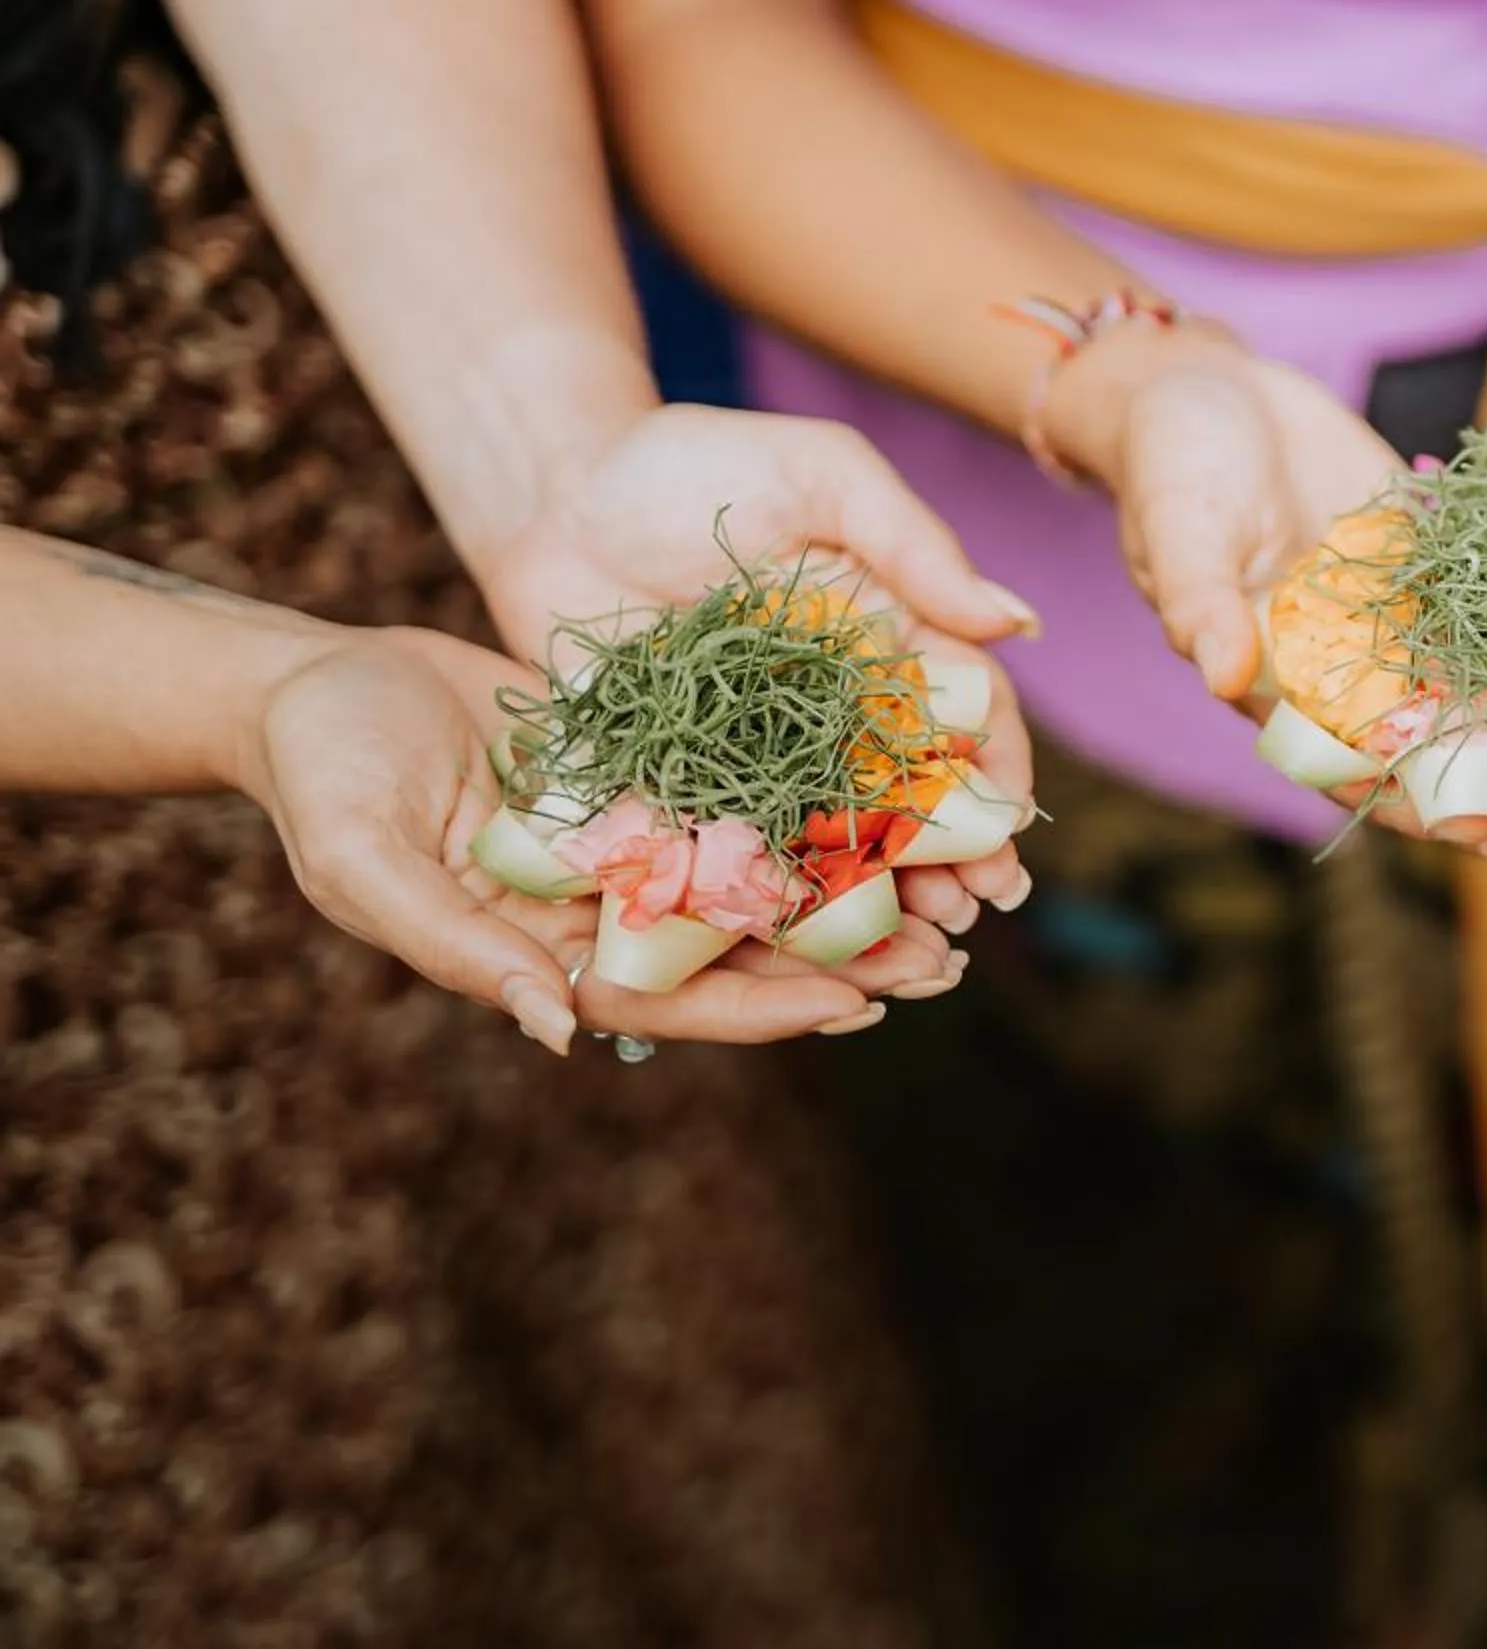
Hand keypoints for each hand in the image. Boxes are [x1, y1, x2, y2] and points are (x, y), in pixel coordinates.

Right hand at [235, 627, 965, 1052]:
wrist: (313, 679)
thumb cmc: (321, 777)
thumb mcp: (366, 865)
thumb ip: (457, 950)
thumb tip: (557, 1032)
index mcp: (540, 950)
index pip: (666, 996)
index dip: (758, 1006)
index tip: (849, 1007)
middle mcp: (597, 907)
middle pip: (733, 952)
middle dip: (835, 964)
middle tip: (943, 967)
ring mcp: (624, 841)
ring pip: (753, 882)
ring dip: (844, 896)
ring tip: (947, 905)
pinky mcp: (641, 773)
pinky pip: (738, 798)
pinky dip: (808, 812)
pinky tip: (888, 807)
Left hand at [469, 402, 1038, 929]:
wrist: (553, 488)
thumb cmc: (697, 462)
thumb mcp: (824, 476)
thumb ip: (916, 546)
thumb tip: (1019, 623)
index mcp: (889, 639)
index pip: (964, 715)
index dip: (994, 775)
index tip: (1010, 831)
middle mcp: (835, 707)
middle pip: (911, 796)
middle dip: (950, 859)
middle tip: (970, 911)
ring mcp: (760, 752)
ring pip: (834, 837)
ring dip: (876, 896)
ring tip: (905, 942)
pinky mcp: (680, 781)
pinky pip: (732, 847)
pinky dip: (767, 897)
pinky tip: (796, 941)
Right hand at [1057, 329, 1486, 877]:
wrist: (1205, 389)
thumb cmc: (1172, 460)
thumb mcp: (1180, 521)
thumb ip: (1200, 599)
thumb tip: (1222, 676)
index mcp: (1283, 687)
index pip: (1359, 773)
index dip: (1424, 811)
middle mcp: (1350, 672)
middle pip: (1438, 761)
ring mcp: (1400, 627)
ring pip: (1485, 706)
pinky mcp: (1438, 571)